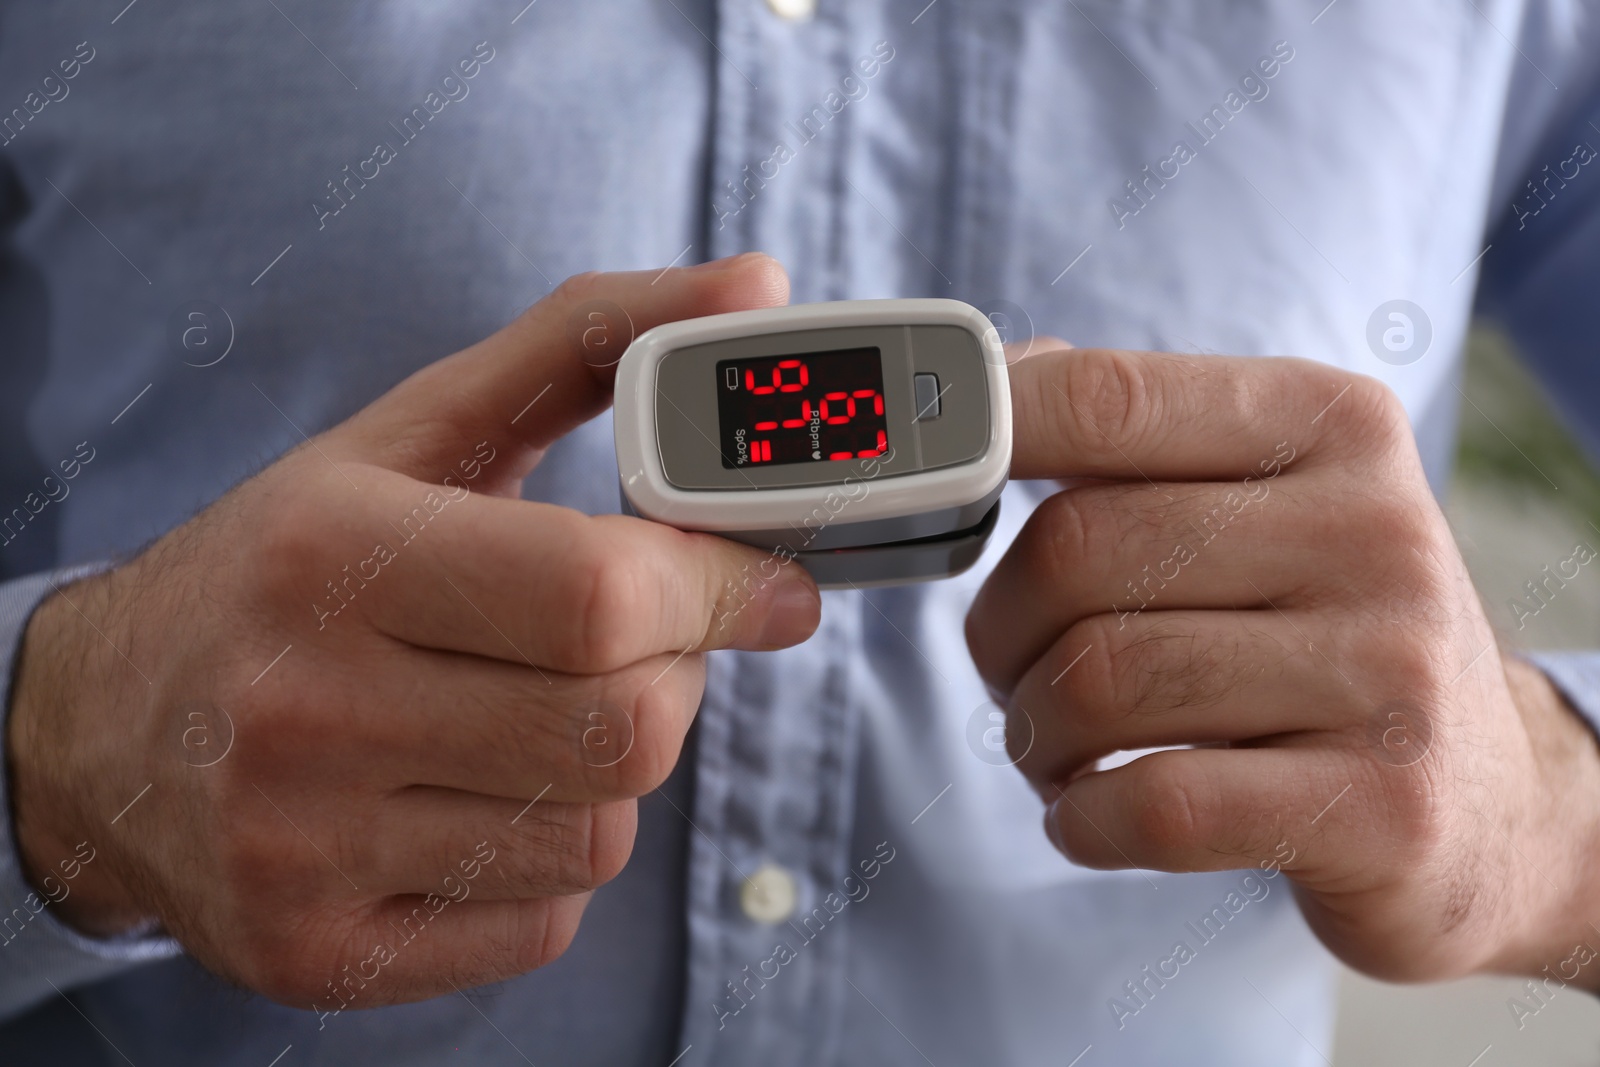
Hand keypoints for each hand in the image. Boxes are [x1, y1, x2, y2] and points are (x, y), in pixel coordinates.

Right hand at [7, 254, 820, 1009]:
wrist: (104, 731)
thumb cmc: (292, 565)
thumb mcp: (416, 433)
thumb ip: (589, 344)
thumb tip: (755, 286)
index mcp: (333, 554)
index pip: (602, 597)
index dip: (724, 588)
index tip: (772, 582)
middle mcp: (304, 710)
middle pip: (627, 729)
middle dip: (674, 676)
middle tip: (639, 643)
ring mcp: (304, 851)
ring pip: (600, 831)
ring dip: (613, 767)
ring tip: (538, 713)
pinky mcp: (319, 955)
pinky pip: (544, 921)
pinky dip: (554, 857)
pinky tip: (483, 799)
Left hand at [967, 344, 1599, 984]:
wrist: (1489, 799)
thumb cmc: (1325, 632)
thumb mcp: (1267, 500)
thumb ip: (1138, 436)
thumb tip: (1006, 372)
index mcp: (1329, 425)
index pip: (1106, 401)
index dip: (980, 438)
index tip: (926, 485)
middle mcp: (1372, 529)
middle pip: (1077, 551)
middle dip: (1000, 628)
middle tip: (1013, 669)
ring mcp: (1388, 671)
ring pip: (1100, 680)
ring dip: (1033, 732)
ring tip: (1055, 746)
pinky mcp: (1380, 805)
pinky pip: (1154, 803)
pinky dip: (1080, 816)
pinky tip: (1088, 812)